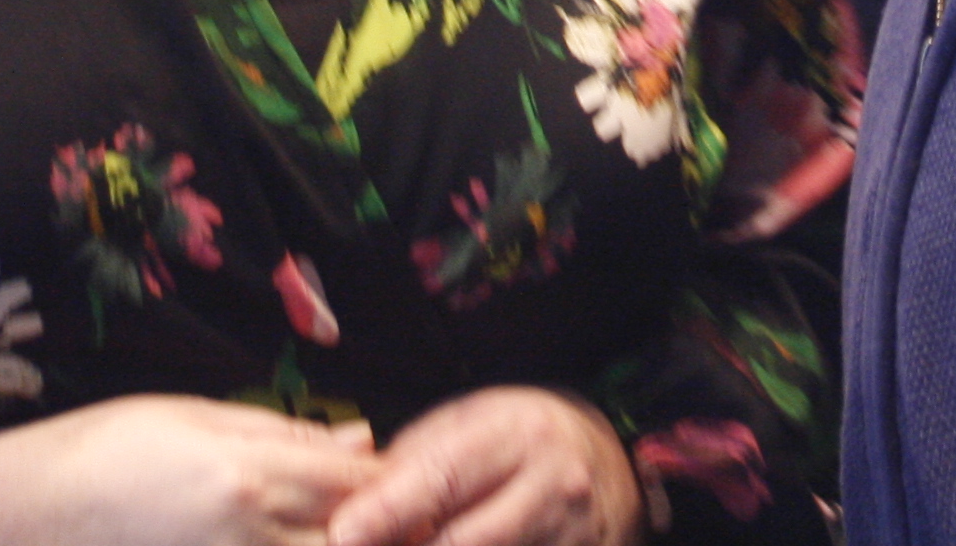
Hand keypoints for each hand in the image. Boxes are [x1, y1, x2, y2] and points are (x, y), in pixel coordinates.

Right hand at [0, 396, 377, 545]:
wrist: (14, 513)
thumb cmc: (96, 450)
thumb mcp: (190, 416)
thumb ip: (282, 433)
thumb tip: (359, 439)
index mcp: (247, 468)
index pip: (361, 483)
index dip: (398, 487)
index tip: (416, 487)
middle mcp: (245, 526)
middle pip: (352, 539)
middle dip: (389, 533)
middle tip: (409, 527)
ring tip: (354, 536)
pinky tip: (288, 545)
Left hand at [326, 387, 640, 545]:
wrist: (612, 464)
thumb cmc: (526, 438)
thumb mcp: (476, 421)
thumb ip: (418, 459)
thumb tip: (354, 497)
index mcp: (518, 434)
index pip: (444, 475)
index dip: (389, 508)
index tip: (343, 531)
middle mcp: (551, 485)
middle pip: (462, 541)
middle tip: (357, 545)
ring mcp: (570, 535)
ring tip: (409, 544)